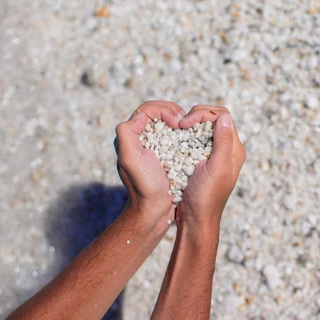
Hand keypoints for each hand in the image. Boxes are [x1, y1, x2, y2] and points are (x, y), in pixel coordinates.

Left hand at [114, 100, 185, 228]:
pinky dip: (185, 133)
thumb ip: (127, 133)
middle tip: (185, 122)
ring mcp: (155, 146)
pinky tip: (192, 139)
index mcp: (132, 135)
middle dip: (174, 112)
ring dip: (181, 121)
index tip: (176, 122)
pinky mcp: (167, 154)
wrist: (153, 210)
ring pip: (169, 123)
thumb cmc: (144, 186)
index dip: (164, 110)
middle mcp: (141, 138)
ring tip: (189, 128)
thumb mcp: (130, 159)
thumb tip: (139, 116)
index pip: (148, 109)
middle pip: (159, 112)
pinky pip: (176, 136)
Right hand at [176, 105, 245, 237]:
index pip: (222, 117)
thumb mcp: (216, 168)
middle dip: (195, 116)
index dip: (203, 113)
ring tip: (176, 129)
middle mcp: (226, 149)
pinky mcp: (201, 160)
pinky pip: (194, 140)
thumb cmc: (206, 197)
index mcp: (234, 149)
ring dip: (189, 126)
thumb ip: (223, 142)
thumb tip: (224, 117)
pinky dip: (184, 136)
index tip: (186, 122)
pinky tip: (175, 139)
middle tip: (180, 124)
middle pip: (213, 119)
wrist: (196, 219)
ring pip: (202, 128)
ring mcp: (213, 154)